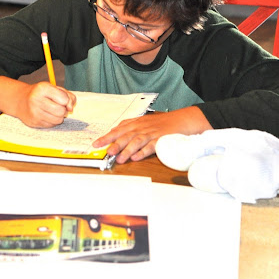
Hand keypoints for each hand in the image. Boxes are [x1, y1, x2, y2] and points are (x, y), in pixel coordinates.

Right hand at [15, 81, 76, 127]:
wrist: (20, 100)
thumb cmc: (42, 94)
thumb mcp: (54, 89)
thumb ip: (68, 96)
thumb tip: (70, 109)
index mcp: (42, 88)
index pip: (64, 99)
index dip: (66, 100)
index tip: (61, 98)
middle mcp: (36, 100)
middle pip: (61, 111)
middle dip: (63, 110)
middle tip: (58, 106)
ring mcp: (34, 112)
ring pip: (58, 120)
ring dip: (59, 116)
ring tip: (53, 111)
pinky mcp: (33, 122)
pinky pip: (52, 125)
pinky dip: (52, 121)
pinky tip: (46, 115)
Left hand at [92, 106, 211, 163]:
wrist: (183, 119)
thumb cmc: (162, 123)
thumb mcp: (144, 122)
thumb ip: (130, 127)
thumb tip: (114, 132)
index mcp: (136, 123)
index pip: (118, 130)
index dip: (107, 137)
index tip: (96, 144)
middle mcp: (142, 127)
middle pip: (126, 135)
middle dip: (115, 143)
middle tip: (106, 152)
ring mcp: (152, 133)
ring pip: (137, 141)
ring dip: (127, 150)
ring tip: (119, 159)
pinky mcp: (162, 139)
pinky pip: (152, 146)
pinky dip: (144, 152)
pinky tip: (136, 157)